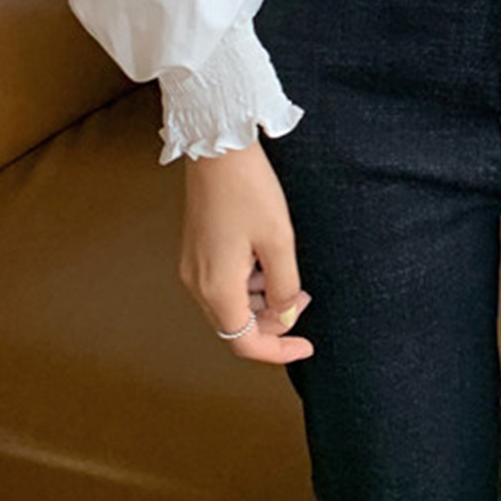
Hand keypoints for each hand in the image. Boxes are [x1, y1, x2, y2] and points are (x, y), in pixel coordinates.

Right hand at [178, 138, 313, 362]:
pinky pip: (223, 282)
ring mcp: (193, 266)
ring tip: (288, 271)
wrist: (218, 149)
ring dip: (262, 298)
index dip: (277, 350)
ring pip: (230, 304)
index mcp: (216, 288)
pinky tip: (267, 256)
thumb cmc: (248, 189)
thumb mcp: (279, 240)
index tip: (306, 346)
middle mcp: (197, 283)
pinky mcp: (196, 250)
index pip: (244, 343)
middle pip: (236, 325)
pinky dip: (248, 281)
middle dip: (273, 319)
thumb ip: (284, 285)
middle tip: (303, 296)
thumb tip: (284, 316)